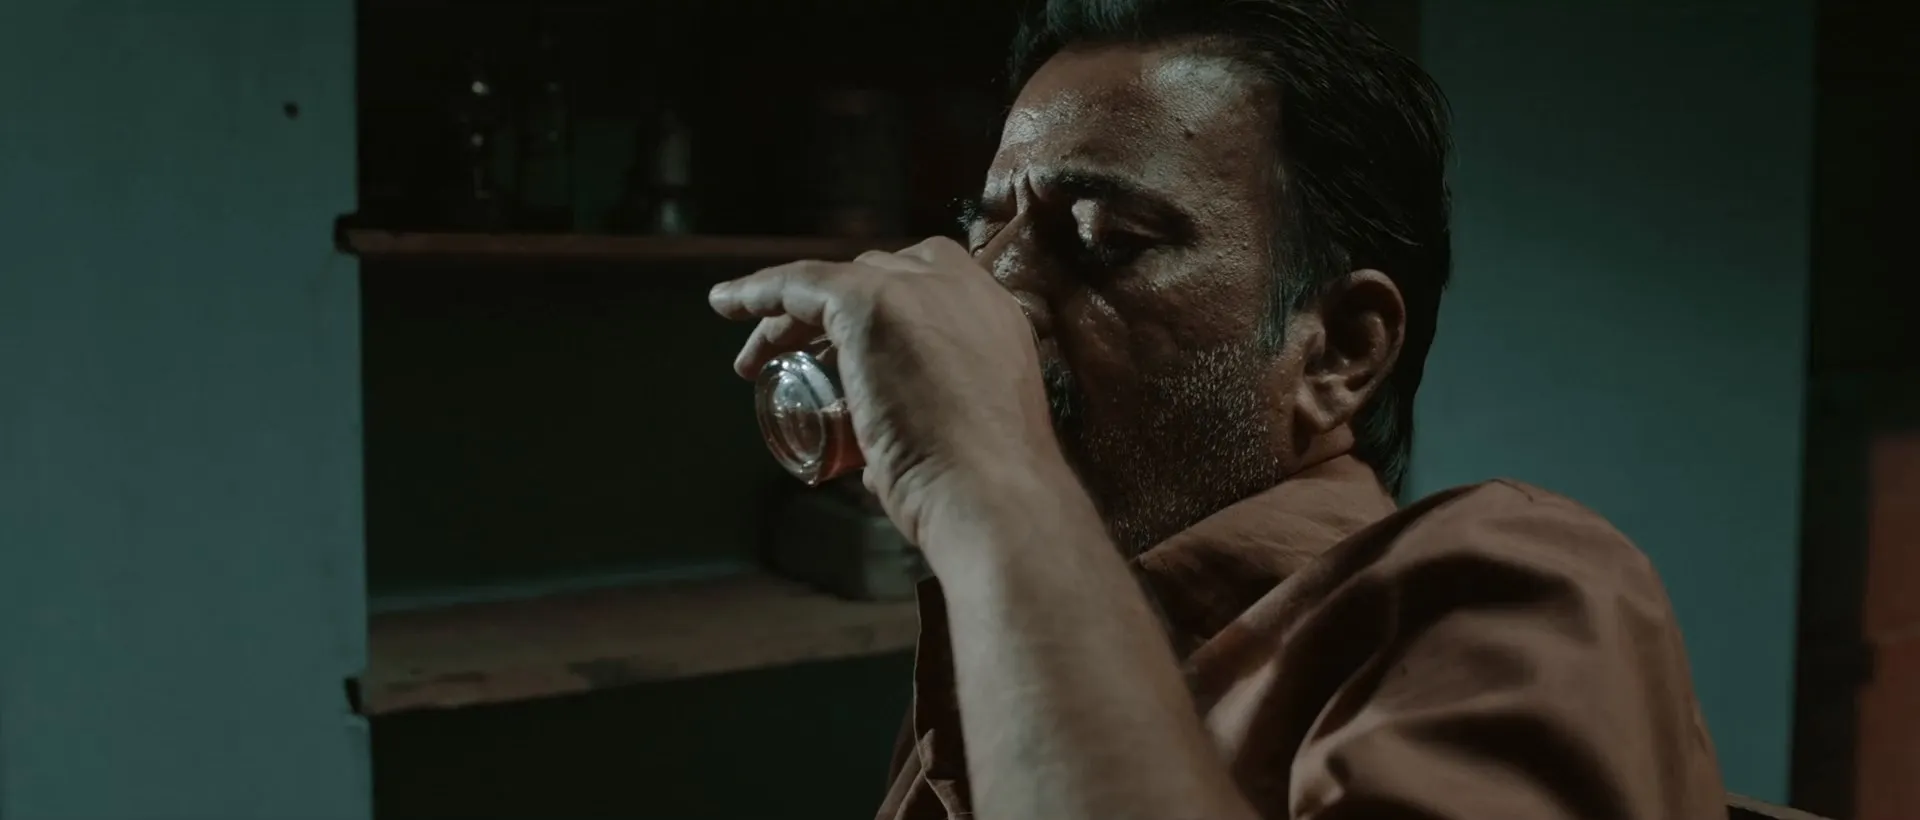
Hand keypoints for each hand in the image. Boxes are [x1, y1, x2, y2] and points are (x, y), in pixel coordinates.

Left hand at [708, 236, 1057, 545]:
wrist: (995, 495)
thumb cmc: (985, 491)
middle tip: (803, 358)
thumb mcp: (966, 440)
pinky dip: (760, 291)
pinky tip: (727, 306)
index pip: (932, 283)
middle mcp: (966, 291)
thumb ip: (926, 432)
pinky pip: (800, 282)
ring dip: (792, 315)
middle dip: (836, 311)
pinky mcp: (871, 303)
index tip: (851, 344)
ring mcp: (920, 291)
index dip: (887, 303)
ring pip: (838, 281)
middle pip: (880, 274)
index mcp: (998, 318)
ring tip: (757, 358)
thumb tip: (876, 468)